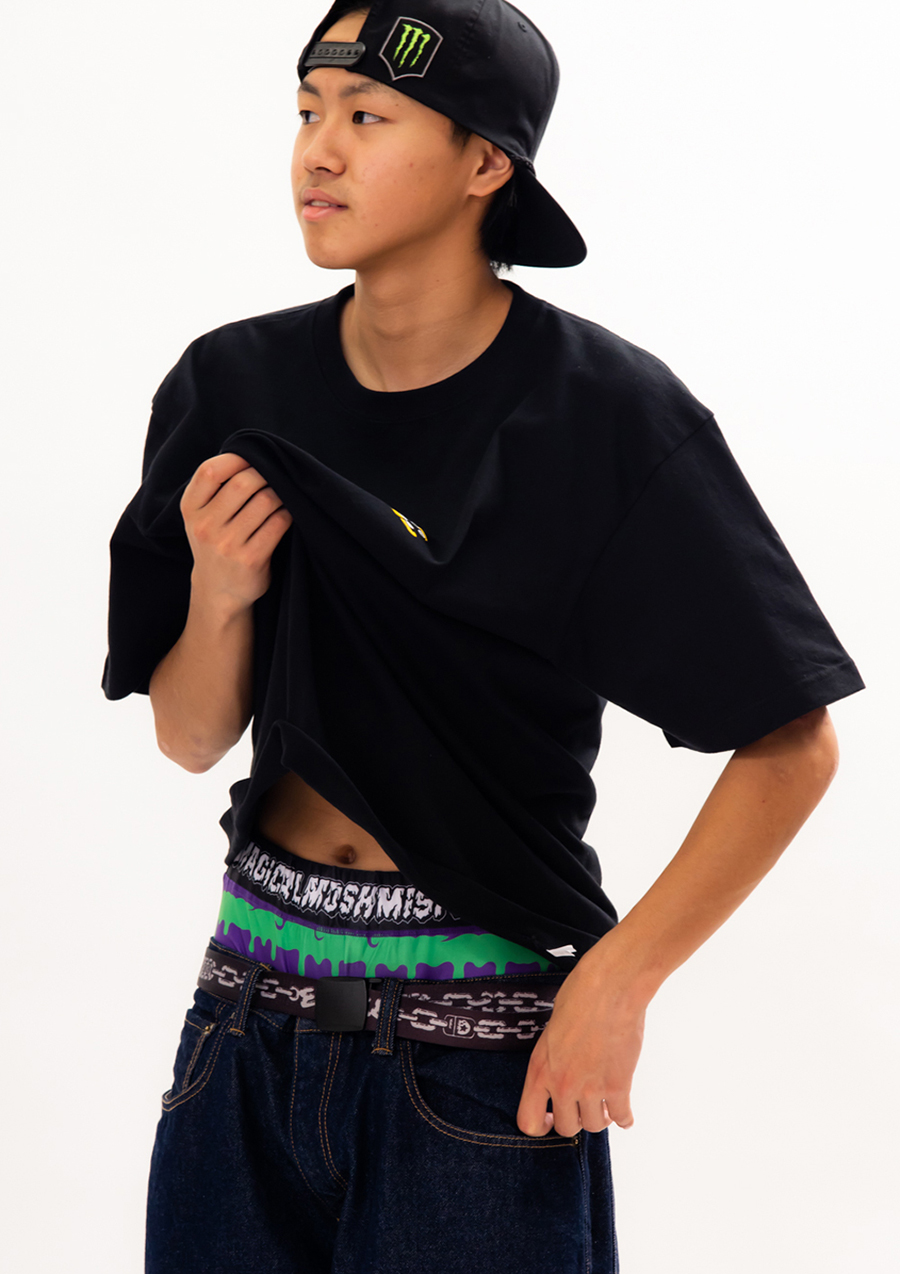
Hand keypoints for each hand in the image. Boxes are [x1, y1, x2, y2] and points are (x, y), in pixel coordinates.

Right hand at [180, 452, 292, 609]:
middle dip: (264, 475)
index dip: (235, 458)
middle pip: (243, 483)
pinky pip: (278, 523)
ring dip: (279, 495)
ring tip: (279, 499)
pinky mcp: (250, 560)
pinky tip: (284, 517)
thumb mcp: (201, 516)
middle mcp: (205, 526)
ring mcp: (227, 545)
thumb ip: (215, 488)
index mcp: (190, 509)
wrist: (217, 592)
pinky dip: (287, 515)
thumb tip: (252, 453)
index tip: (252, 458)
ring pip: (265, 501)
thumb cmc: (215, 542)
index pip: (210, 471)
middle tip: (273, 478)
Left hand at [516, 954, 644, 1136]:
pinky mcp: (618, 1086)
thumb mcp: (551, 1029)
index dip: (540, 1126)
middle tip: (583, 1106)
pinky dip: (624, 1118)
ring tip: (604, 1104)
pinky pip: (622, 1118)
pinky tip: (624, 1111)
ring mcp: (591, 1088)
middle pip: (566, 1128)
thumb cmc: (580, 996)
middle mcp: (562, 1084)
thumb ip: (552, 1058)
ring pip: (595, 1126)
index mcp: (539, 1069)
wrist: (610, 987)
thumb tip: (561, 1070)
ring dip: (600, 1117)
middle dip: (576, 1118)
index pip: (528, 1121)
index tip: (551, 1120)